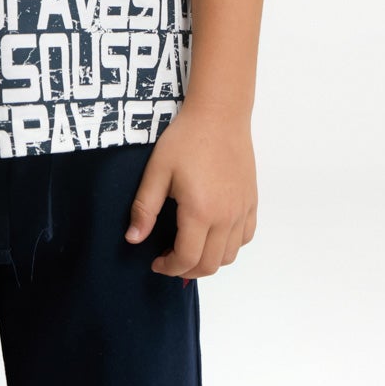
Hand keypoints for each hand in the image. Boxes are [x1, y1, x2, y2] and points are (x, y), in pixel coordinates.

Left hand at [124, 107, 257, 282]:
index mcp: (200, 212)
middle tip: (169, 259)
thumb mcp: (157, 171)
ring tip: (189, 248)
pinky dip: (229, 246)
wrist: (219, 115)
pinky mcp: (251, 201)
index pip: (187, 259)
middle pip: (210, 264)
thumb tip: (133, 239)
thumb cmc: (186, 139)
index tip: (155, 262)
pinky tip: (213, 235)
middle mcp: (226, 217)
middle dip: (186, 270)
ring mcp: (242, 210)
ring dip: (208, 261)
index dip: (168, 268)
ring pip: (230, 256)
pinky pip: (245, 237)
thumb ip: (145, 209)